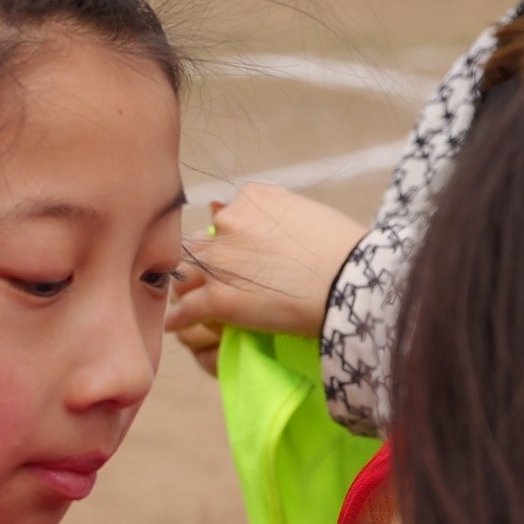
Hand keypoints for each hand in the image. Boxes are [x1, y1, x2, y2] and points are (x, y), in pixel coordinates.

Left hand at [167, 183, 367, 353]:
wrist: (351, 281)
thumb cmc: (344, 249)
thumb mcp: (309, 213)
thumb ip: (276, 212)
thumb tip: (256, 217)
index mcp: (252, 198)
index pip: (225, 216)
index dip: (229, 239)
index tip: (236, 255)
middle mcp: (229, 223)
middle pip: (200, 243)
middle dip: (204, 261)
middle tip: (211, 280)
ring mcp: (220, 261)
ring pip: (185, 273)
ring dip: (185, 288)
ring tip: (183, 301)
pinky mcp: (218, 299)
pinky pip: (185, 309)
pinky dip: (177, 319)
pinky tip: (172, 325)